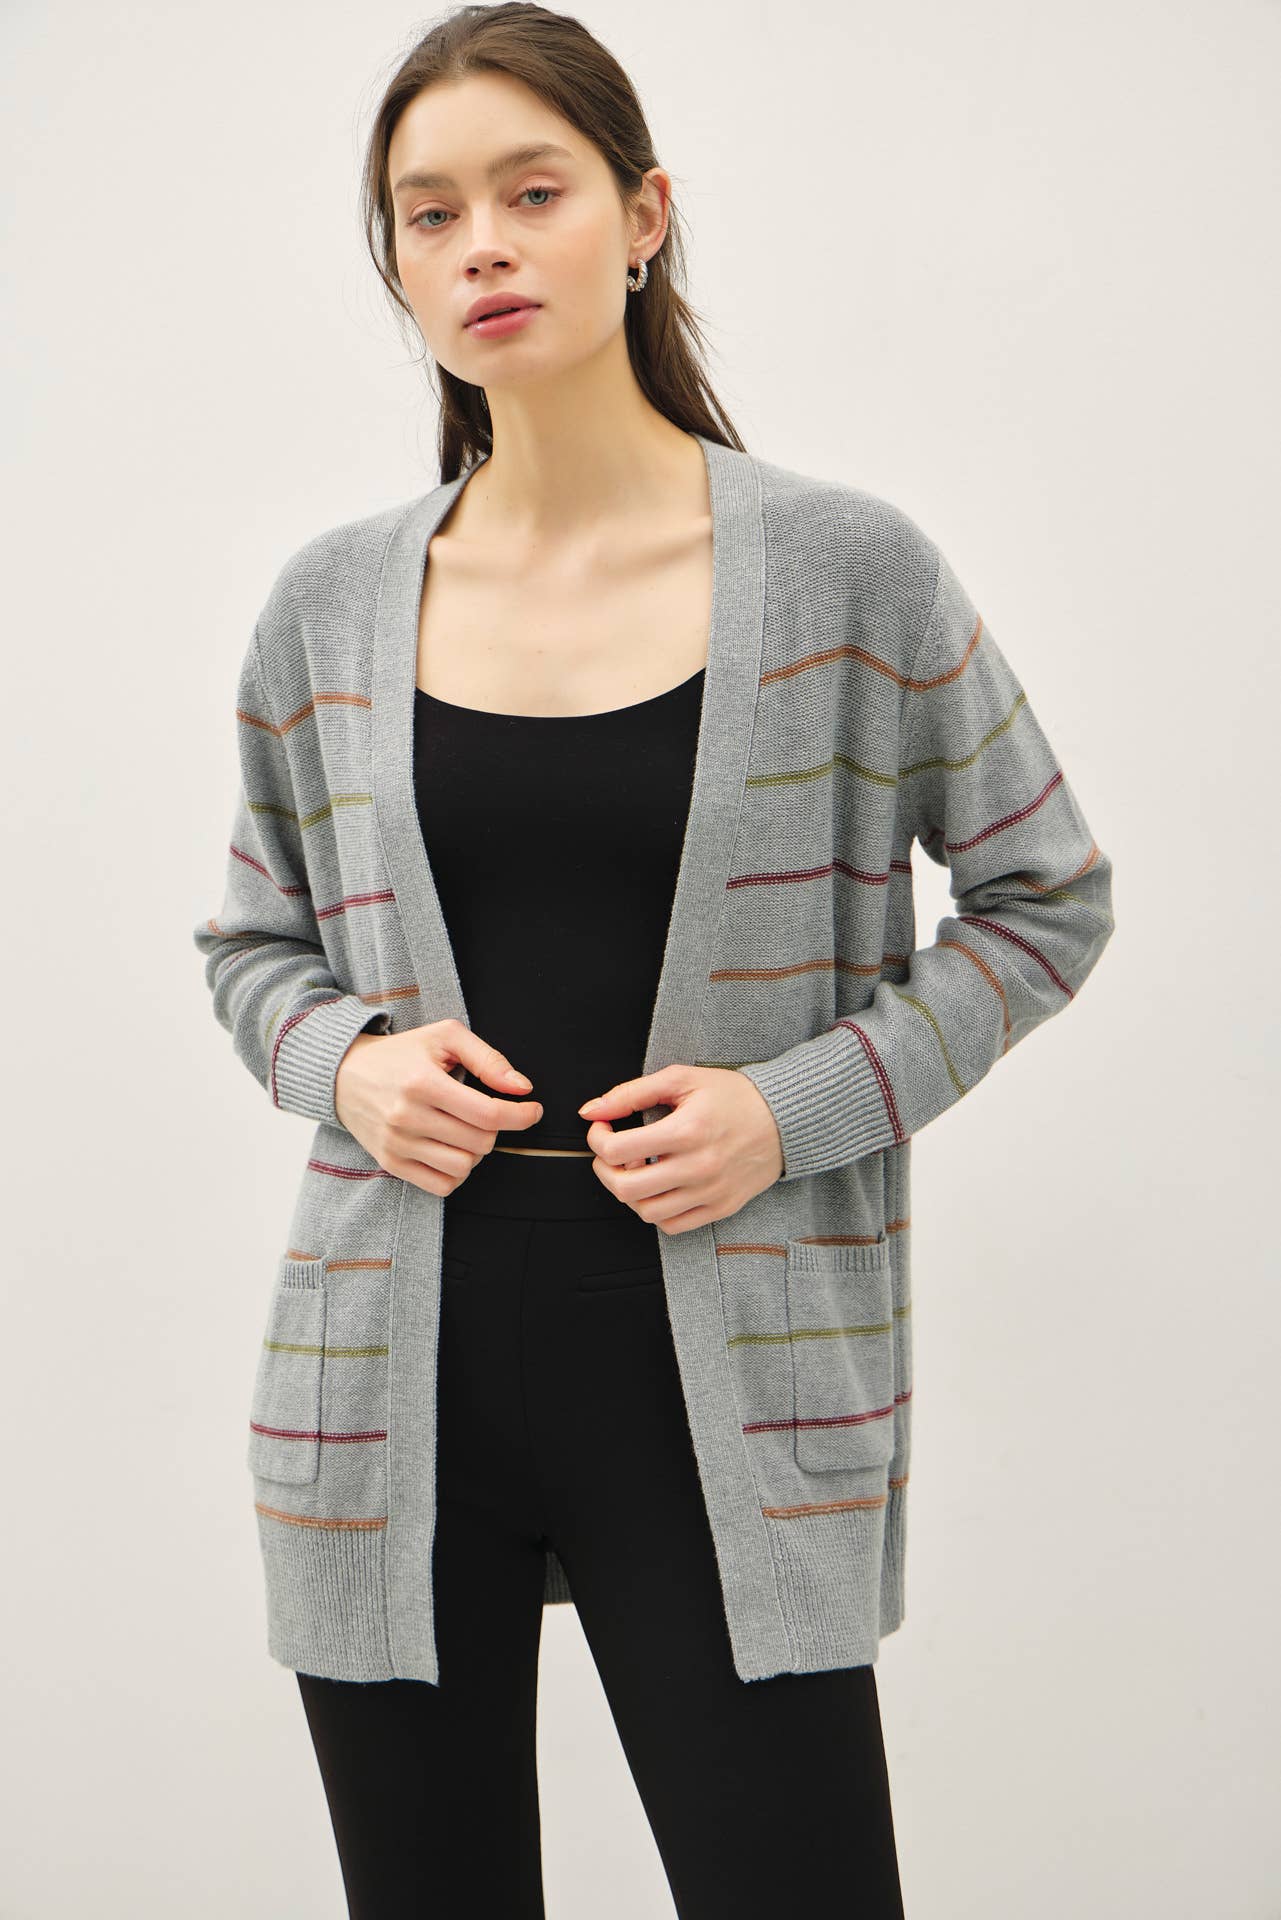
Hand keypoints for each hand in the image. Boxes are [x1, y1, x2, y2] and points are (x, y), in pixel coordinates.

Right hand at [334, 1018, 543, 1194]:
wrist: (344, 1074)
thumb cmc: (402, 1053)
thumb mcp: (445, 1037)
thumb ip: (488, 1059)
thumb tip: (522, 1088)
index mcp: (423, 1083)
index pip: (487, 1114)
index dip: (520, 1116)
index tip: (533, 1110)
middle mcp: (407, 1117)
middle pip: (480, 1143)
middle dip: (496, 1129)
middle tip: (486, 1113)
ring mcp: (397, 1144)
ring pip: (464, 1167)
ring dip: (477, 1152)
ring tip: (467, 1130)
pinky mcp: (390, 1163)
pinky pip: (442, 1186)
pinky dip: (457, 1172)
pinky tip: (453, 1149)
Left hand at [578, 1065, 783, 1233]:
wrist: (784, 1119)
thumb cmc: (733, 1096)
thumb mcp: (682, 1079)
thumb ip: (632, 1093)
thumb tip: (591, 1110)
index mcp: (686, 1131)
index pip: (617, 1150)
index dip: (598, 1138)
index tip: (603, 1128)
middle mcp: (698, 1167)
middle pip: (626, 1188)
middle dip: (604, 1169)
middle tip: (610, 1154)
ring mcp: (710, 1192)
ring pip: (646, 1212)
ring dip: (629, 1193)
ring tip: (637, 1170)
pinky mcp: (720, 1207)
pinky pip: (673, 1225)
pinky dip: (656, 1211)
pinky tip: (659, 1187)